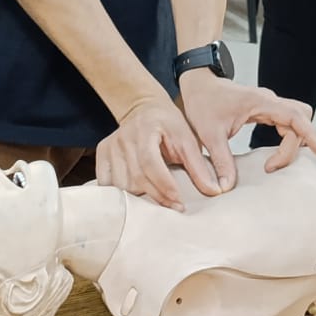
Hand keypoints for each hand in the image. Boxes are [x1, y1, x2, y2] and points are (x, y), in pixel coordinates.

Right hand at [97, 95, 217, 210]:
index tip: (178, 203)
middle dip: (156, 196)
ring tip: (156, 200)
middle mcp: (123, 138)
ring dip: (139, 197)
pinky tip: (135, 197)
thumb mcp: (188, 139)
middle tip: (173, 207)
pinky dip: (120, 194)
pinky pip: (106, 182)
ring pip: (120, 184)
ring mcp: (110, 146)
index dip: (164, 186)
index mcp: (145, 129)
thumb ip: (199, 165)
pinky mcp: (102, 153)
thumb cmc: (168, 124)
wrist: (144, 108)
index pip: (150, 163)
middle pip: (135, 178)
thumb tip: (214, 191)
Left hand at [179, 71, 315, 189]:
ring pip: (296, 120)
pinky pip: (286, 121)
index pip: (296, 116)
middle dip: (299, 142)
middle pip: (301, 118)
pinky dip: (287, 137)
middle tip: (274, 165)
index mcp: (261, 102)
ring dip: (294, 140)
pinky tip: (275, 153)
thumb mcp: (209, 134)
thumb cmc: (203, 103)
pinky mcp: (265, 109)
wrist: (197, 84)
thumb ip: (221, 160)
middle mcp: (269, 100)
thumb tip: (226, 187)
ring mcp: (268, 104)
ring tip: (274, 162)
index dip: (310, 134)